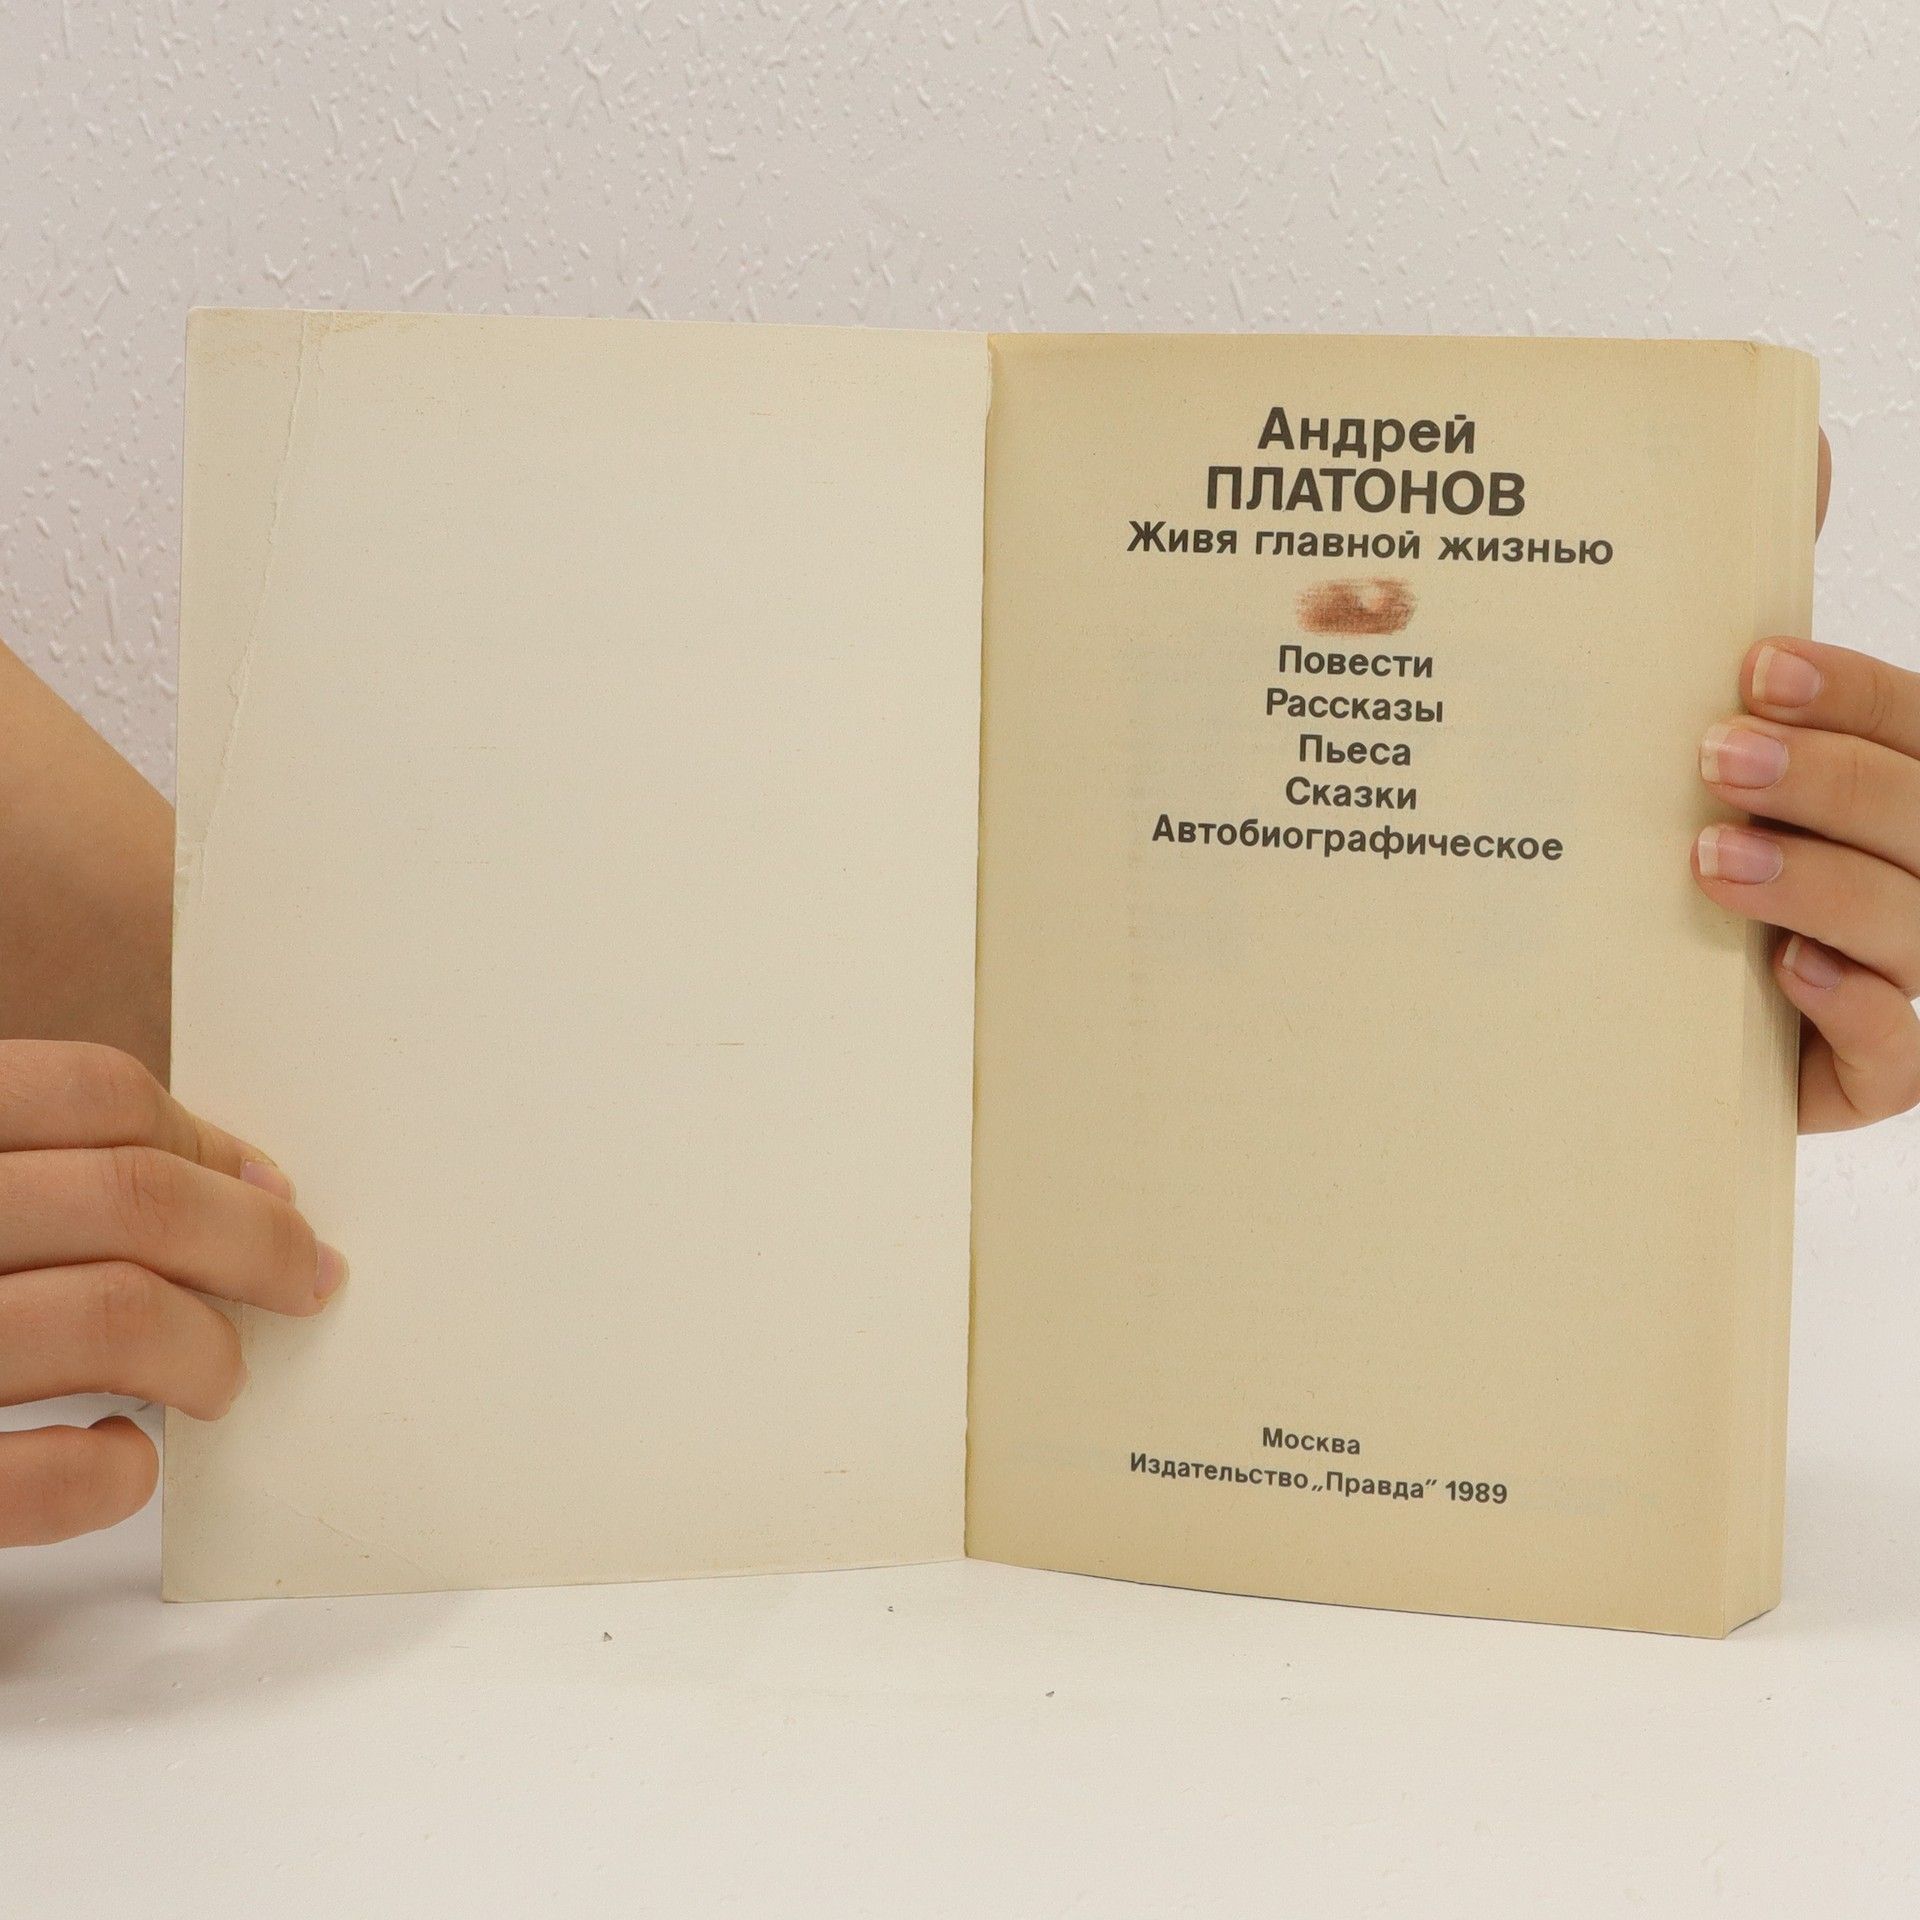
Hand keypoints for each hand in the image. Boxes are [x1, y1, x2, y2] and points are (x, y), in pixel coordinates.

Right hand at [0, 1040, 343, 1544]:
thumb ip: (20, 1165)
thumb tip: (223, 1181)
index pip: (91, 1092)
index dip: (208, 1140)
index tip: (270, 1189)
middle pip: (129, 1197)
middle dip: (252, 1243)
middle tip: (301, 1280)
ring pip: (113, 1316)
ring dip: (205, 1350)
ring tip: (217, 1377)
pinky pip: (35, 1478)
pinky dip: (110, 1476)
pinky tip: (120, 1465)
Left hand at [1694, 431, 1919, 1130]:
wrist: (1666, 1031)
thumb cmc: (1713, 875)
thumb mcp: (1736, 755)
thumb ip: (1776, 642)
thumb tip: (1799, 449)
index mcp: (1903, 790)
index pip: (1915, 724)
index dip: (1851, 694)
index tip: (1754, 667)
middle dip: (1831, 779)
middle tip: (1716, 757)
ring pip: (1919, 923)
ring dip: (1822, 883)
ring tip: (1712, 860)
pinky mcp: (1883, 1073)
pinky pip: (1903, 1048)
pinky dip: (1854, 1005)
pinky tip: (1785, 972)